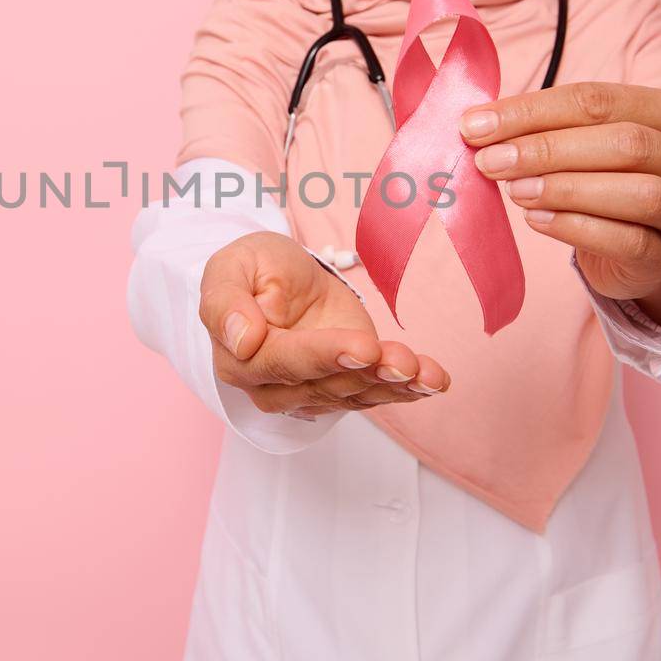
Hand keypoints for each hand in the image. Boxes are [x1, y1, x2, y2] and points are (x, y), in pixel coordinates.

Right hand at [198, 231, 449, 420]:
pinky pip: (377, 394)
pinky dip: (409, 389)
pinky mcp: (346, 386)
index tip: (362, 347)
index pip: (283, 361)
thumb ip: (225, 302)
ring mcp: (312, 391)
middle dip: (368, 373)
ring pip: (355, 394)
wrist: (281, 277)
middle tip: (403, 361)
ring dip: (394, 385)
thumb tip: (242, 341)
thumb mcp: (231, 267)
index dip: (324, 356)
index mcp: (240, 359)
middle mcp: (275, 387)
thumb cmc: (254, 269)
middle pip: (324, 385)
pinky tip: (435, 382)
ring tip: (424, 371)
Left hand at [459, 82, 660, 329]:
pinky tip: (538, 221)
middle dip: (549, 150)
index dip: (533, 110)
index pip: (597, 100)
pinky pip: (628, 240)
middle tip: (491, 161)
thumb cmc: (605, 183)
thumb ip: (543, 132)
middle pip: (625, 143)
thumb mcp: (581, 147)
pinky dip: (578, 228)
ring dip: (567, 189)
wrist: (641, 251)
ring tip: (516, 191)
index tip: (476, 125)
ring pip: (638, 192)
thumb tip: (477, 126)